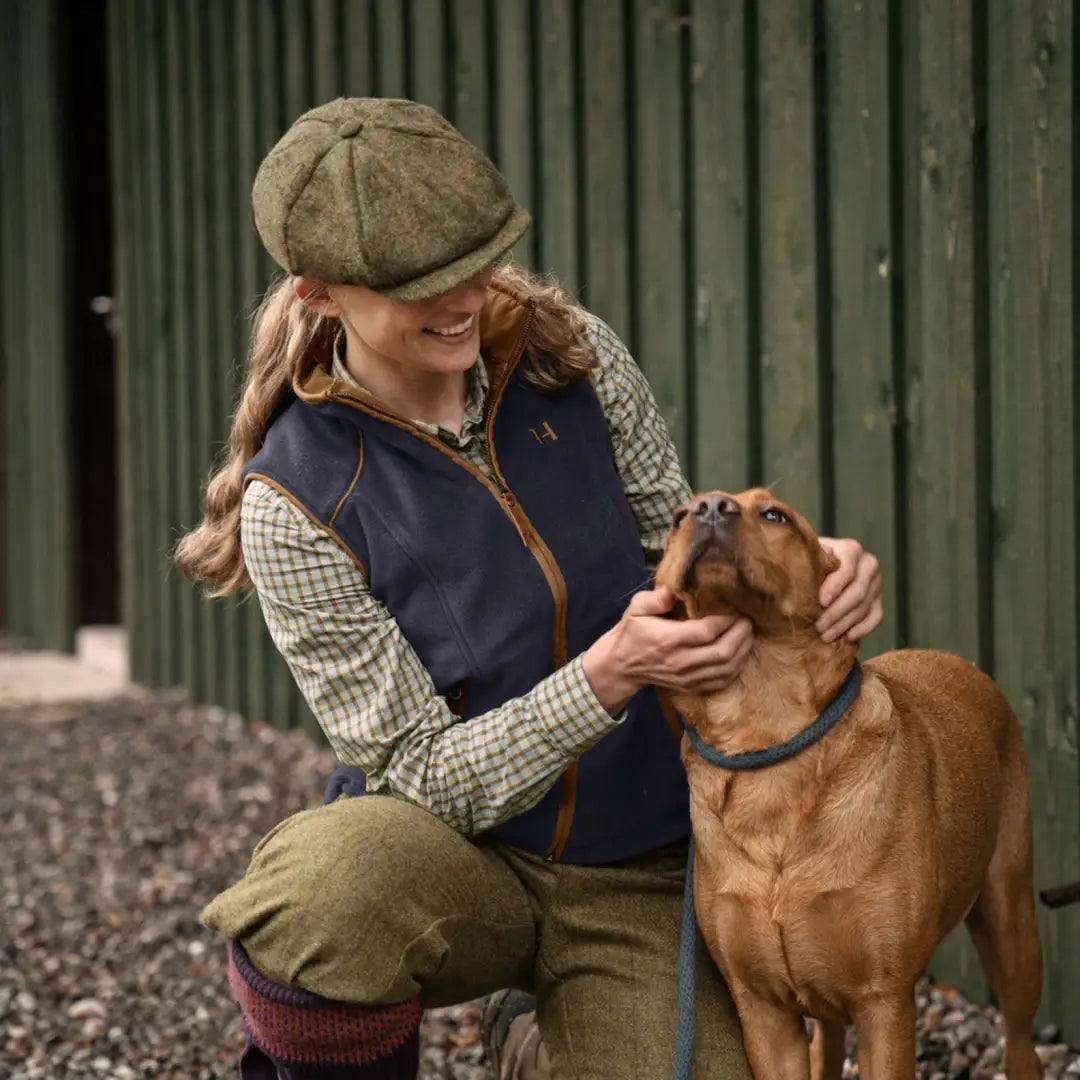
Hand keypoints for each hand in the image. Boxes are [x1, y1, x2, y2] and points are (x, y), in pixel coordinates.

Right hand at [583, 586, 753, 714]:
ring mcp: (688, 677)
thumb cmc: (633, 632)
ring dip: (743, 650)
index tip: (735, 607)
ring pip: (727, 668)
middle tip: (748, 619)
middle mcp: (681, 661)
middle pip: (723, 651)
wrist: (623, 665)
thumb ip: (656, 598)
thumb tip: (676, 590)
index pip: (707, 631)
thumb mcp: (637, 609)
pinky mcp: (692, 687)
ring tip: (748, 633)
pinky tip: (741, 652)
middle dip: (742, 633)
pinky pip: (723, 680)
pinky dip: (737, 666)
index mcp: (669, 640)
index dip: (727, 619)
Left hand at [816, 538, 882, 642]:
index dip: (834, 587)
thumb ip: (812, 557)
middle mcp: (868, 564)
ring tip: (825, 635)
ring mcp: (876, 584)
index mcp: (851, 549)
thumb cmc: (808, 563)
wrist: (817, 569)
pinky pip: (876, 617)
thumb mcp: (806, 557)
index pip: (847, 570)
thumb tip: (825, 552)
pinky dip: (862, 629)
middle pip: (857, 592)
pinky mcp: (878, 601)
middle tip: (818, 626)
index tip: (821, 602)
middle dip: (836, 612)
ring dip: (844, 624)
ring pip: (864, 607)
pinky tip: (847, 637)